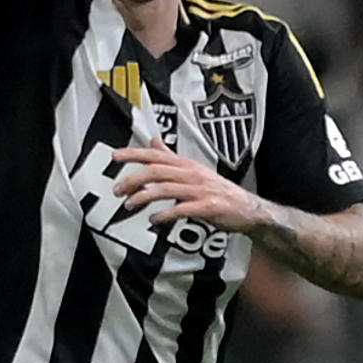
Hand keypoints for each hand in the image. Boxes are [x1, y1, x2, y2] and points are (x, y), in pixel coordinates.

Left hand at [112, 140, 260, 231]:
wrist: (246, 209)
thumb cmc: (218, 191)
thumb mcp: (194, 170)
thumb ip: (171, 158)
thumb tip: (153, 142)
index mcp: (187, 165)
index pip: (156, 155)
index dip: (135, 154)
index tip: (116, 156)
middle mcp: (192, 174)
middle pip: (156, 171)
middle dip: (133, 179)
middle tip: (117, 190)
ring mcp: (199, 190)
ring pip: (165, 189)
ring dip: (143, 197)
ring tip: (129, 205)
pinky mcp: (207, 207)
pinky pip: (181, 209)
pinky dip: (164, 214)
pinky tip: (153, 219)